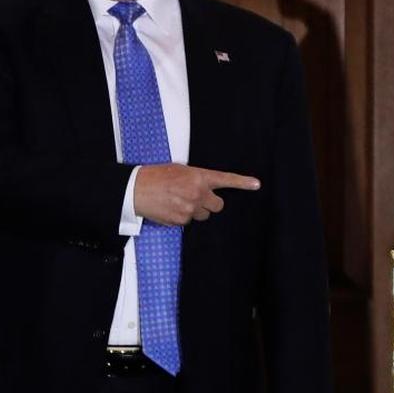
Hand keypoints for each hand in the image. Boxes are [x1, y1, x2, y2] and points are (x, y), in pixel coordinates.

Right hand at [134, 163, 259, 225]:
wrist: (136, 189)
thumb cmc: (156, 177)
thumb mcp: (179, 170)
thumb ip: (196, 178)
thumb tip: (205, 187)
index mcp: (198, 177)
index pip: (225, 179)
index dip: (243, 182)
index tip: (256, 184)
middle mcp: (198, 193)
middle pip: (217, 205)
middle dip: (209, 203)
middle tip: (196, 197)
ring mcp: (190, 208)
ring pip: (203, 215)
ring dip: (195, 210)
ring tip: (178, 201)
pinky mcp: (181, 220)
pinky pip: (189, 222)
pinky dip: (182, 217)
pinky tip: (170, 208)